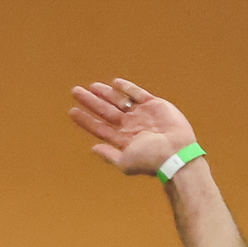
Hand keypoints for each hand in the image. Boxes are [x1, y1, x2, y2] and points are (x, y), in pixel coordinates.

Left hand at [69, 78, 197, 176]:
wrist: (175, 152)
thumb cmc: (150, 160)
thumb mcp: (125, 163)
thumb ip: (109, 156)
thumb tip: (93, 148)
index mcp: (123, 139)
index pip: (100, 128)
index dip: (86, 120)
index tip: (72, 111)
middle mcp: (131, 126)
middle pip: (105, 111)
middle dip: (91, 102)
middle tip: (75, 91)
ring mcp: (142, 114)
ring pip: (119, 101)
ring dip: (105, 93)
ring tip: (91, 87)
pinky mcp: (154, 105)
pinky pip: (137, 93)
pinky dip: (127, 88)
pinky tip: (115, 83)